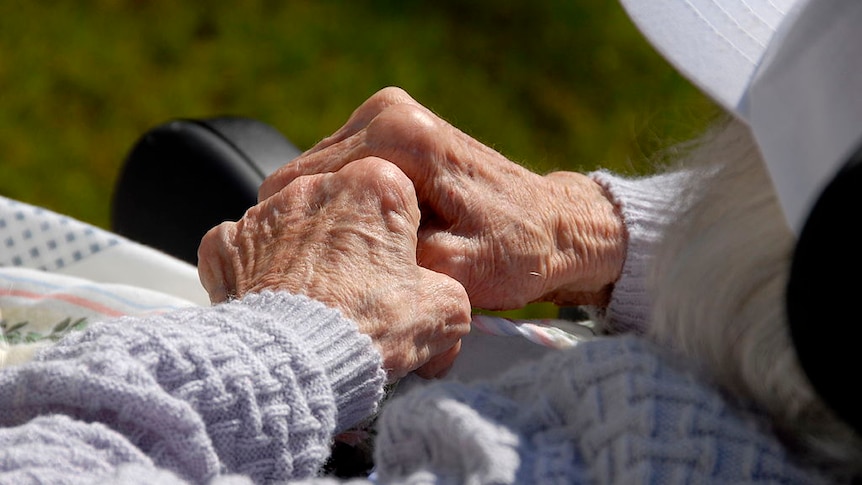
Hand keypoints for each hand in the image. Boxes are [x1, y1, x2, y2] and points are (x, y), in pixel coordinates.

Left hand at [198, 157, 470, 379]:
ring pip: (292, 224)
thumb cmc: (369, 330)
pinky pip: (244, 248)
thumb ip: (446, 290)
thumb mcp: (444, 312)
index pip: (396, 195)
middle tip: (359, 289)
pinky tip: (275, 302)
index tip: (399, 268)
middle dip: (350, 239)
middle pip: (340, 205)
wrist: (296, 364)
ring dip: (304, 252)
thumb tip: (438, 301)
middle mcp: (316, 186)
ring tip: (316, 301)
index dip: (401, 236)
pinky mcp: (226, 243)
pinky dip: (257, 271)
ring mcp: (265, 212)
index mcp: (375, 186)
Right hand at [259, 87, 626, 309]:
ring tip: (347, 259)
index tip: (305, 276)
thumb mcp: (454, 271)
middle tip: (327, 274)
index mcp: (401, 136)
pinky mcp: (391, 131)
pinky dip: (341, 208)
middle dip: (310, 224)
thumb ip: (390, 259)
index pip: (308, 184)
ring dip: (325, 217)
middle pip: (306, 176)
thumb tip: (330, 263)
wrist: (553, 227)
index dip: (299, 235)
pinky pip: (340, 174)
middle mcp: (389, 112)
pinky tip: (358, 240)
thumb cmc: (515, 252)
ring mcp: (389, 115)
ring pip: (319, 177)